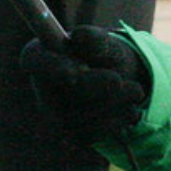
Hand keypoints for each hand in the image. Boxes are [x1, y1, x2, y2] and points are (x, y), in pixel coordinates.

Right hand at [19, 26, 149, 144]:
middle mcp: (43, 89)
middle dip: (99, 86)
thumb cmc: (106, 56)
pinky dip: (118, 120)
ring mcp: (55, 115)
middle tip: (119, 79)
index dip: (53, 66)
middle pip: (66, 92)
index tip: (79, 69)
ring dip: (117, 103)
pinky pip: (95, 131)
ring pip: (85, 115)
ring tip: (135, 90)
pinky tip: (128, 108)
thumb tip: (81, 35)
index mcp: (42, 56)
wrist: (121, 83)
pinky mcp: (73, 135)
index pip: (35, 60)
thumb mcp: (107, 44)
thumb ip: (96, 40)